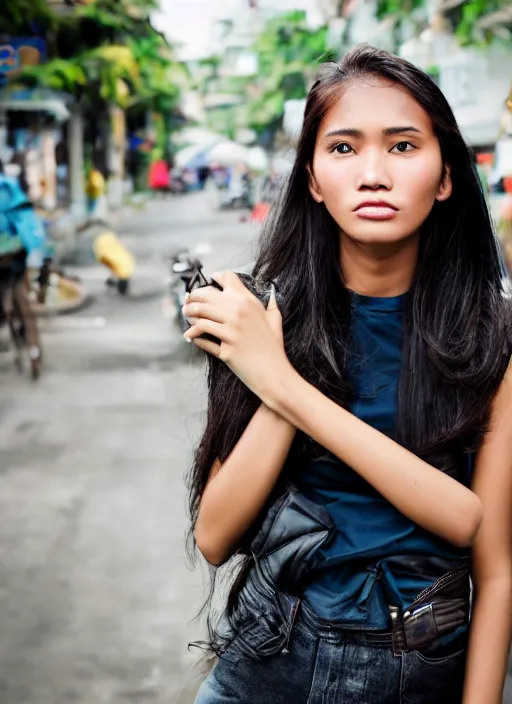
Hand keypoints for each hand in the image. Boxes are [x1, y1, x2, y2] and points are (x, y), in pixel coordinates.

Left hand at [182, 272, 290, 398]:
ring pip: (200, 315)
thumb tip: (271, 294)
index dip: (215, 277)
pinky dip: (193, 335)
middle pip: (206, 295)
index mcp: (250, 301)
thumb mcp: (275, 320)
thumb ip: (271, 304)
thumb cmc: (274, 348)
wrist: (274, 373)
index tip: (207, 281)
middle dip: (193, 297)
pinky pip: (203, 336)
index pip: (228, 278)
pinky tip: (191, 336)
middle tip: (187, 302)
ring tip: (186, 318)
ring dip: (189, 316)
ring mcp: (232, 329)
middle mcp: (239, 311)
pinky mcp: (225, 346)